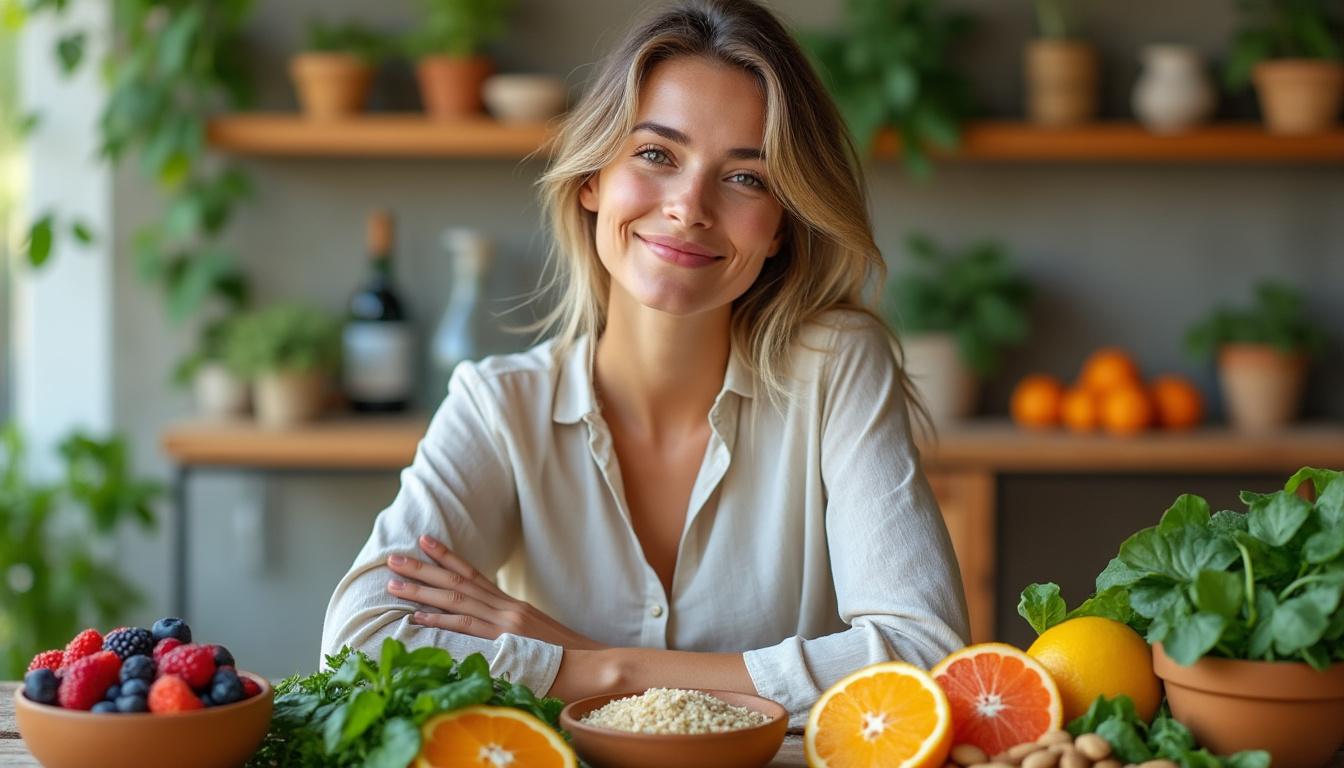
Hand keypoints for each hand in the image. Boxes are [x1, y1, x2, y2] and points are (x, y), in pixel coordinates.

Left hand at [386, 534, 608, 650]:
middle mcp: (505, 607)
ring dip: (421, 591)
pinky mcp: (504, 641)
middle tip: (393, 558)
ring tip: (393, 583)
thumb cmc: (564, 655)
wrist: (590, 663)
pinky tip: (417, 616)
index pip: (473, 574)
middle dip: (423, 569)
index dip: (447, 557)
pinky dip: (440, 620)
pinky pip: (466, 627)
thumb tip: (485, 627)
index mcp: (510, 604)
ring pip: (456, 600)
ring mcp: (504, 623)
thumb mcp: (534, 635)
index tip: (424, 542)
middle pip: (458, 582)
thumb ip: (509, 628)